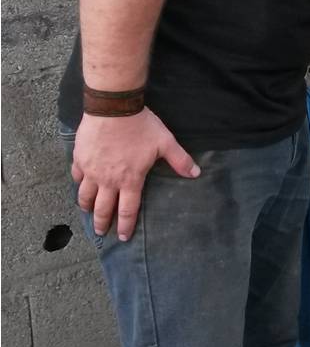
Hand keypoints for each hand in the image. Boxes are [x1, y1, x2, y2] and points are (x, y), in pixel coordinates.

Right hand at [71, 108, 199, 240]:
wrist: (114, 108)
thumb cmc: (141, 126)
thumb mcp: (165, 143)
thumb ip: (180, 160)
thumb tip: (196, 174)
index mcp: (130, 180)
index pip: (128, 209)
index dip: (126, 225)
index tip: (123, 237)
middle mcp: (108, 180)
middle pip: (103, 208)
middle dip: (102, 223)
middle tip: (100, 232)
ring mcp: (91, 170)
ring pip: (85, 196)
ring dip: (87, 207)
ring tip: (88, 212)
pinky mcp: (80, 158)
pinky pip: (76, 176)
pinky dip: (78, 183)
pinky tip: (80, 185)